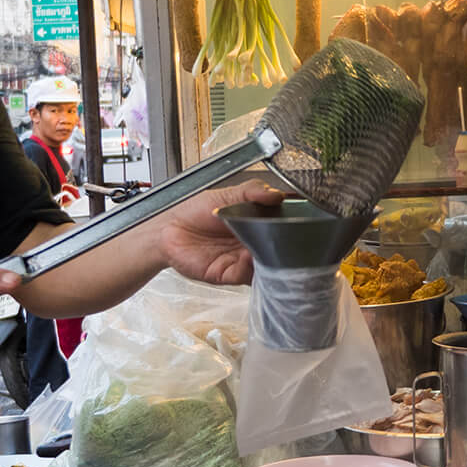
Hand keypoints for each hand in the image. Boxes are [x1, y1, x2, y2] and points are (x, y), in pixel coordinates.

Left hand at [159, 181, 283, 284]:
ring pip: (266, 265)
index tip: (299, 219)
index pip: (280, 226)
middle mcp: (250, 243)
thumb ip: (251, 192)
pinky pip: (247, 274)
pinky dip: (252, 267)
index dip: (290, 224)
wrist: (167, 230)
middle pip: (276, 248)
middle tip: (288, 236)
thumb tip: (276, 194)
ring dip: (270, 258)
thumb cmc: (192, 212)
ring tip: (269, 246)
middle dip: (284, 244)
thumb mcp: (225, 194)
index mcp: (253, 223)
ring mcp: (241, 259)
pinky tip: (250, 256)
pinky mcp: (229, 273)